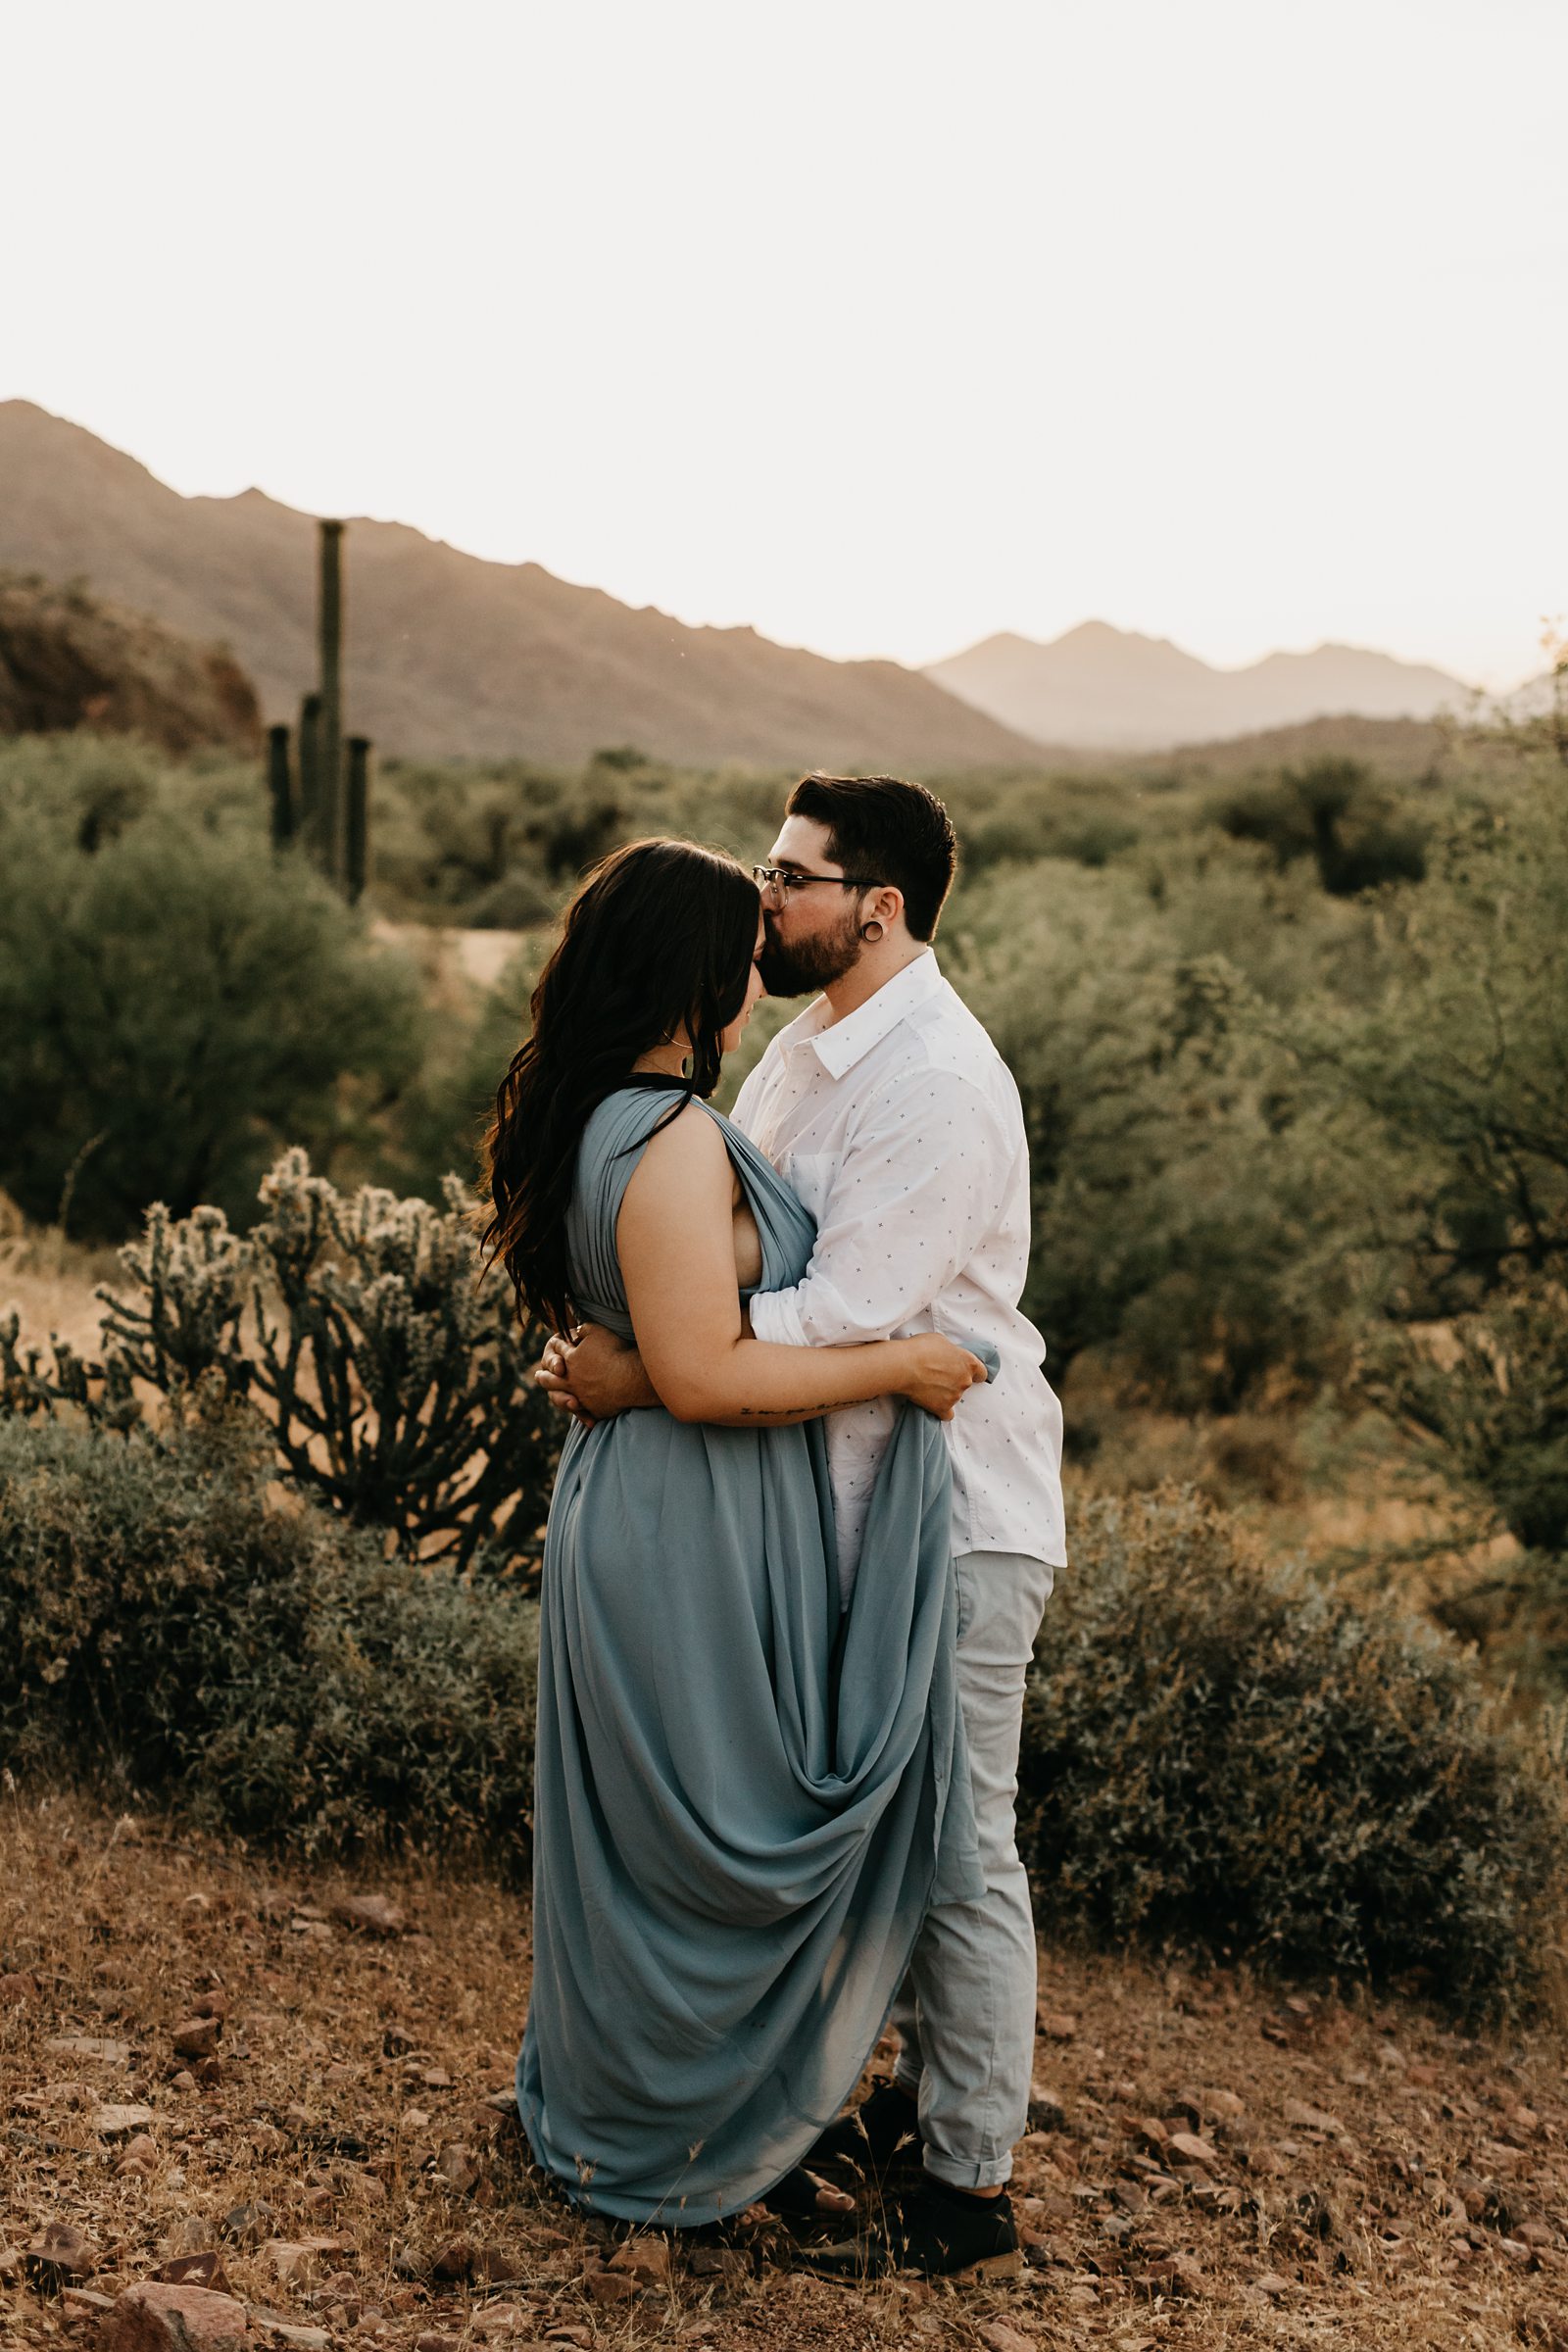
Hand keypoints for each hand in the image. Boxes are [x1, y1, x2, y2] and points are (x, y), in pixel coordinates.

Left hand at [540, 1322, 660, 1422]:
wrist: (631, 1376)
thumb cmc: (615, 1352)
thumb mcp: (597, 1332)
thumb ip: (584, 1329)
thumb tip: (576, 1329)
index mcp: (570, 1360)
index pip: (556, 1353)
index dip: (553, 1351)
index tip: (551, 1351)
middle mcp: (571, 1380)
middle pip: (550, 1380)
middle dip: (544, 1377)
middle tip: (539, 1376)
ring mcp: (581, 1397)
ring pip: (563, 1399)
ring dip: (559, 1398)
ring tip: (556, 1396)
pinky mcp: (594, 1409)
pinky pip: (585, 1413)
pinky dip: (584, 1414)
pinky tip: (585, 1413)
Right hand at [900, 1334, 989, 1419]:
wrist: (904, 1366)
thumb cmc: (921, 1349)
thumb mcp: (941, 1341)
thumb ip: (950, 1352)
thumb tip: (947, 1357)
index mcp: (969, 1362)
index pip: (982, 1373)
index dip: (974, 1373)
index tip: (966, 1373)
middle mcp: (965, 1380)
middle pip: (965, 1384)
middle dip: (954, 1381)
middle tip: (937, 1375)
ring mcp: (955, 1396)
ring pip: (954, 1397)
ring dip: (945, 1393)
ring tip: (927, 1385)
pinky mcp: (942, 1408)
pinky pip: (947, 1414)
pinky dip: (941, 1410)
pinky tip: (932, 1404)